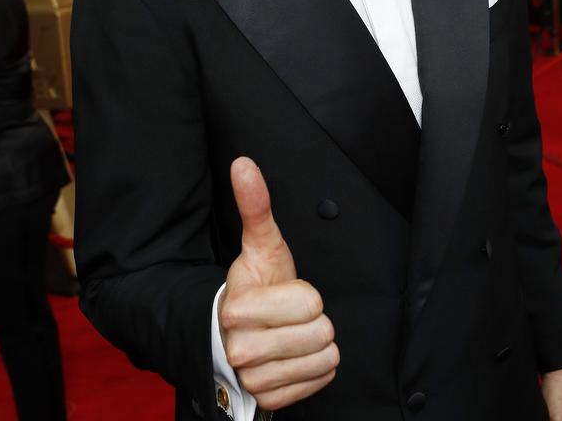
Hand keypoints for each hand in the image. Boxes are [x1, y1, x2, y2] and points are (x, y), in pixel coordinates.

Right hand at [218, 158, 338, 411]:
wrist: (237, 335)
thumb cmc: (256, 287)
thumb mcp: (261, 245)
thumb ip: (255, 205)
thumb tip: (244, 164)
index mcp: (237, 308)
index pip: (310, 303)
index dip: (306, 294)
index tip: (285, 293)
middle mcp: (240, 349)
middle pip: (319, 331)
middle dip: (313, 320)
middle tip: (290, 315)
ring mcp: (254, 379)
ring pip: (323, 357)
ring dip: (316, 344)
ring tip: (293, 333)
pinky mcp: (269, 399)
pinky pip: (321, 380)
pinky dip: (316, 368)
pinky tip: (295, 356)